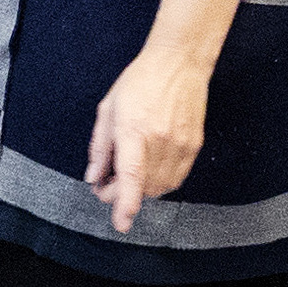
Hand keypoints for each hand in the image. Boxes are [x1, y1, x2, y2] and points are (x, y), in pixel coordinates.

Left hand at [85, 46, 211, 232]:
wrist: (179, 63)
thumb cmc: (141, 82)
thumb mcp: (109, 110)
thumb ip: (100, 148)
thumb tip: (94, 177)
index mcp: (134, 128)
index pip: (132, 175)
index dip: (125, 203)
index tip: (121, 223)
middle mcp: (160, 139)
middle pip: (143, 186)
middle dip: (122, 194)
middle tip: (108, 186)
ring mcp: (180, 144)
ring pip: (160, 186)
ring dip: (141, 190)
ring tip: (129, 176)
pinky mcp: (193, 146)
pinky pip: (176, 178)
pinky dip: (159, 183)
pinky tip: (149, 171)